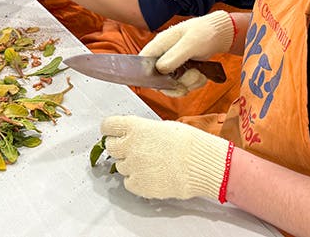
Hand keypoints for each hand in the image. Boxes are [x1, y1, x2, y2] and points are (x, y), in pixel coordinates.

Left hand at [101, 115, 232, 200]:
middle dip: (119, 148)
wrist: (201, 164)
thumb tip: (136, 136)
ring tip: (150, 164)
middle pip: (110, 147)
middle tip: (133, 150)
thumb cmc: (188, 143)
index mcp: (135, 127)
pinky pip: (128, 182)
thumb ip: (143, 131)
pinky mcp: (138, 185)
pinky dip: (136, 180)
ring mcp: (132, 166)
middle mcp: (129, 145)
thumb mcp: (163, 127)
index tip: (111, 132)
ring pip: (120, 166)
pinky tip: (150, 176)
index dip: (109, 129)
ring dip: (130, 165)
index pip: (108, 126)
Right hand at [138, 11, 234, 95]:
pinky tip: (202, 74)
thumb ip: (173, 57)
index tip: (163, 83)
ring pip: (172, 84)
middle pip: (158, 79)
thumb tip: (160, 70)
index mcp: (159, 44)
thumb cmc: (204, 32)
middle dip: (175, 84)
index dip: (148, 75)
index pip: (143, 62)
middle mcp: (163, 55)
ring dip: (188, 83)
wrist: (219, 34)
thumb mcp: (189, 43)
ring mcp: (173, 64)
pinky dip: (195, 83)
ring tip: (198, 73)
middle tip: (187, 81)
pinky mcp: (182, 70)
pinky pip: (184, 84)